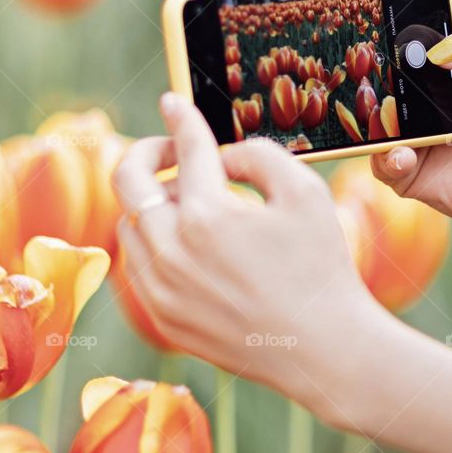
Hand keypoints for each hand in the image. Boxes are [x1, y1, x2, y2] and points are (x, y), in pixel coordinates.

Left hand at [112, 94, 384, 407]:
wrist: (324, 350)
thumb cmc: (320, 268)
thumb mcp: (304, 193)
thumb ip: (257, 155)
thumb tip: (222, 155)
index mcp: (207, 216)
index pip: (185, 148)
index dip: (181, 117)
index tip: (173, 102)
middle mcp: (171, 253)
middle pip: (127, 180)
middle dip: (147, 151)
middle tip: (172, 149)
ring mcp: (161, 290)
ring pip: (130, 224)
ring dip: (154, 201)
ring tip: (197, 204)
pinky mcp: (163, 318)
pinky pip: (138, 265)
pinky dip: (153, 242)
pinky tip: (187, 243)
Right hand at [367, 0, 451, 246]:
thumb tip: (439, 51)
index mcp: (445, 47)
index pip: (412, 0)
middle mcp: (416, 83)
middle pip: (371, 49)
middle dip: (352, 35)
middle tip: (347, 32)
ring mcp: (406, 125)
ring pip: (363, 108)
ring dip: (361, 104)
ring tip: (379, 108)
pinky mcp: (404, 168)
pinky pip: (379, 160)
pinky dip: (388, 157)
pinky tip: (407, 156)